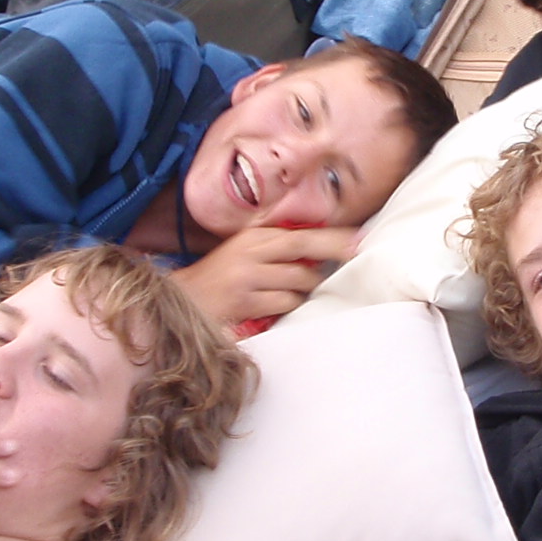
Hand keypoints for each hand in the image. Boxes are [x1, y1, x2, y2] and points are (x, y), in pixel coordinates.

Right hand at [172, 226, 360, 329]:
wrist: (182, 301)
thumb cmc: (220, 279)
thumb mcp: (244, 254)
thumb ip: (276, 251)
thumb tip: (320, 255)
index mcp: (252, 237)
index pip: (300, 233)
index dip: (332, 236)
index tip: (359, 238)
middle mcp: (250, 253)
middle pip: (303, 249)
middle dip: (334, 254)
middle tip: (357, 258)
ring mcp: (247, 278)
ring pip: (298, 283)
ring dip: (307, 291)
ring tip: (299, 292)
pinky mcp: (244, 303)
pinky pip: (283, 305)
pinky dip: (290, 307)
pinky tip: (282, 307)